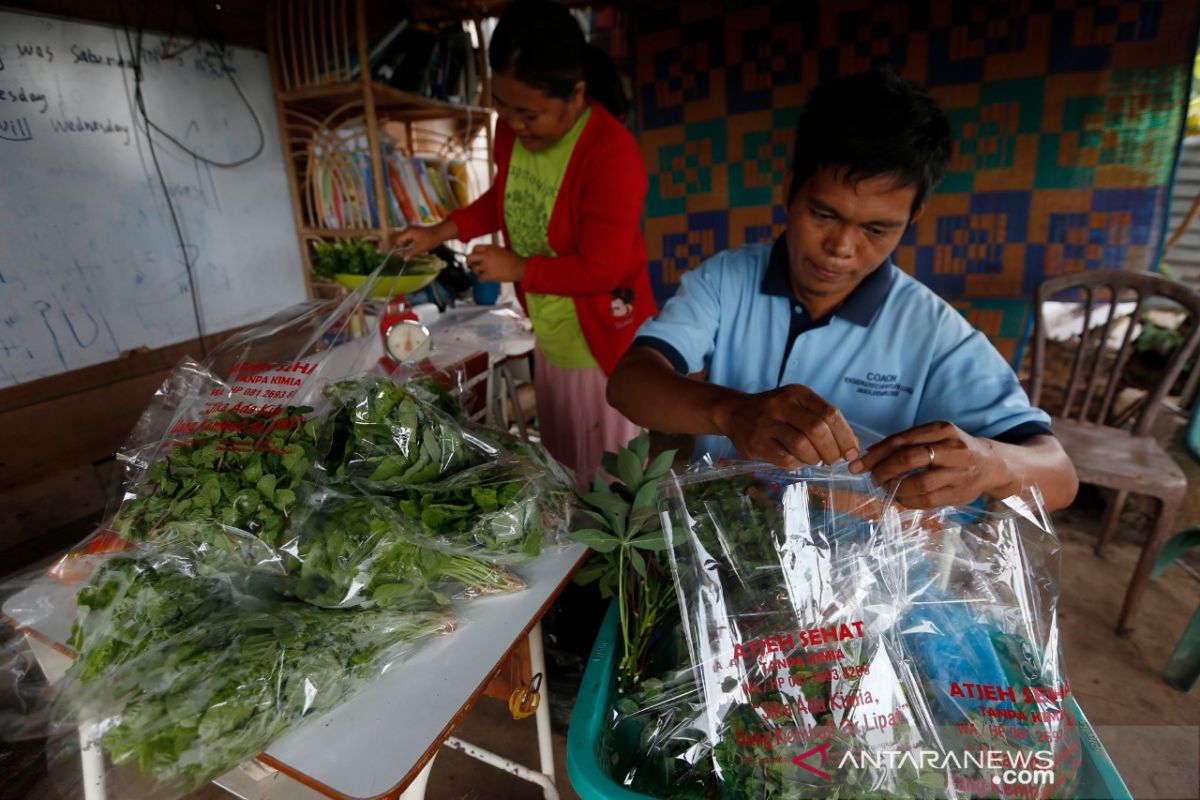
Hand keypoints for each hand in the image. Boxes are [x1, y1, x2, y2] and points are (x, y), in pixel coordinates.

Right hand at [392, 220, 454, 254]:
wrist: (441, 232)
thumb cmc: (431, 239)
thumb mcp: (421, 248)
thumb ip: (412, 253)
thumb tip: (404, 259)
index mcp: (408, 232)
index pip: (398, 240)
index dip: (398, 248)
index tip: (400, 255)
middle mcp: (408, 230)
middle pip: (400, 240)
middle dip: (402, 248)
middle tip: (404, 256)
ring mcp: (412, 231)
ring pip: (405, 240)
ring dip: (406, 247)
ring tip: (408, 254)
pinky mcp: (416, 233)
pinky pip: (410, 239)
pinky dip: (410, 245)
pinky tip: (413, 250)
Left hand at [467, 244, 526, 282]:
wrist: (519, 267)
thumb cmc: (513, 259)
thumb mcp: (501, 250)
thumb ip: (491, 251)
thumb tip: (484, 254)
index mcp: (490, 248)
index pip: (475, 248)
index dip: (473, 252)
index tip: (475, 257)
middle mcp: (486, 256)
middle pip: (469, 257)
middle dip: (469, 262)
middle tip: (472, 265)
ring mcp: (487, 265)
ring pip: (474, 269)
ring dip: (478, 272)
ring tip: (483, 272)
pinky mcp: (489, 275)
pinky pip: (480, 278)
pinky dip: (482, 279)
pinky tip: (487, 278)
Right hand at [710, 385, 859, 468]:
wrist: (734, 411)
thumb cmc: (774, 412)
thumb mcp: (797, 404)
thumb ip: (822, 420)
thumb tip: (851, 446)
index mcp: (798, 394)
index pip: (830, 414)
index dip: (845, 436)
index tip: (851, 452)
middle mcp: (782, 405)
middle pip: (817, 429)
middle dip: (832, 450)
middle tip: (833, 460)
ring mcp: (767, 424)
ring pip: (801, 445)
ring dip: (815, 459)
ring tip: (815, 461)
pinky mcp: (757, 443)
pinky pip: (785, 458)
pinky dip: (797, 464)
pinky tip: (798, 461)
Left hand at [848, 420, 1011, 507]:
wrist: (992, 464)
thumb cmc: (953, 449)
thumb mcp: (934, 436)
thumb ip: (906, 442)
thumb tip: (870, 454)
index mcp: (942, 429)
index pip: (900, 440)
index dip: (875, 454)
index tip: (857, 464)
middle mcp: (952, 448)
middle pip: (908, 459)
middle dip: (883, 470)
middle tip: (872, 477)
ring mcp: (958, 472)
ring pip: (918, 482)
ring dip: (895, 488)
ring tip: (886, 487)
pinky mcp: (960, 492)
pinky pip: (928, 499)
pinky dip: (908, 500)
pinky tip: (900, 497)